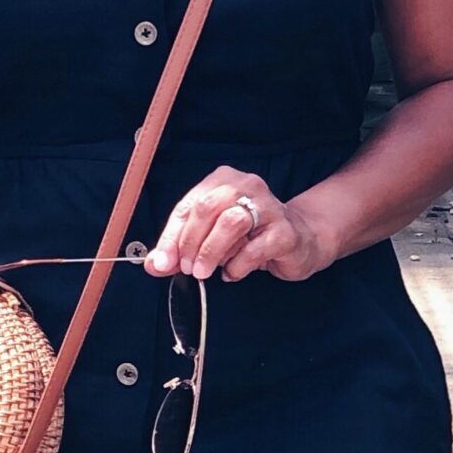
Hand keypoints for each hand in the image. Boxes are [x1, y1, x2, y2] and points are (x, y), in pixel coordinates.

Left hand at [143, 167, 335, 284]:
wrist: (299, 240)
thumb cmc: (249, 236)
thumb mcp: (211, 239)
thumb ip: (181, 249)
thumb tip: (154, 264)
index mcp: (223, 180)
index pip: (189, 205)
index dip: (171, 236)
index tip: (163, 262)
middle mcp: (246, 185)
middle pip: (207, 208)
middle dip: (191, 243)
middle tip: (188, 269)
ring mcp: (269, 206)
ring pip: (231, 222)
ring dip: (212, 252)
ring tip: (206, 272)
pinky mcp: (285, 231)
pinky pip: (255, 248)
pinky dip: (238, 265)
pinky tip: (233, 272)